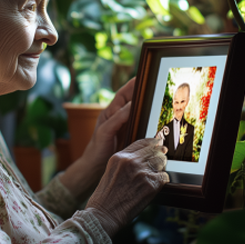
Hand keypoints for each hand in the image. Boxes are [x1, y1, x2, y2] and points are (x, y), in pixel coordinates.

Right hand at [61, 79, 135, 198]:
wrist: (93, 166)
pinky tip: (132, 107)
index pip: (126, 95)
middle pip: (123, 95)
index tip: (146, 76)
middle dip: (134, 85)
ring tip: (142, 86)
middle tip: (146, 77)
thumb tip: (151, 118)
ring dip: (131, 95)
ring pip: (119, 104)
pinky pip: (115, 118)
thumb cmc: (111, 151)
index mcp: (115, 115)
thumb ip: (133, 125)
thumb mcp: (126, 137)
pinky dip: (124, 112)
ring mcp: (105, 122)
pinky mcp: (103, 131)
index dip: (135, 85)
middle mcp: (109, 115)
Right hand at [85, 137, 168, 236]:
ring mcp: (142, 172)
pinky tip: (155, 185)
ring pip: (161, 162)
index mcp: (120, 156)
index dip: (152, 143)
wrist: (104, 214)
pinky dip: (162, 180)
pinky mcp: (151, 185)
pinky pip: (165, 177)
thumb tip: (142, 157)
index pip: (142, 142)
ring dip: (161, 167)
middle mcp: (132, 161)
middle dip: (159, 154)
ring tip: (156, 174)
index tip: (158, 143)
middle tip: (162, 157)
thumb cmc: (105, 197)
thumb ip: (125, 162)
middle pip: (154, 150)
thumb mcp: (111, 171)